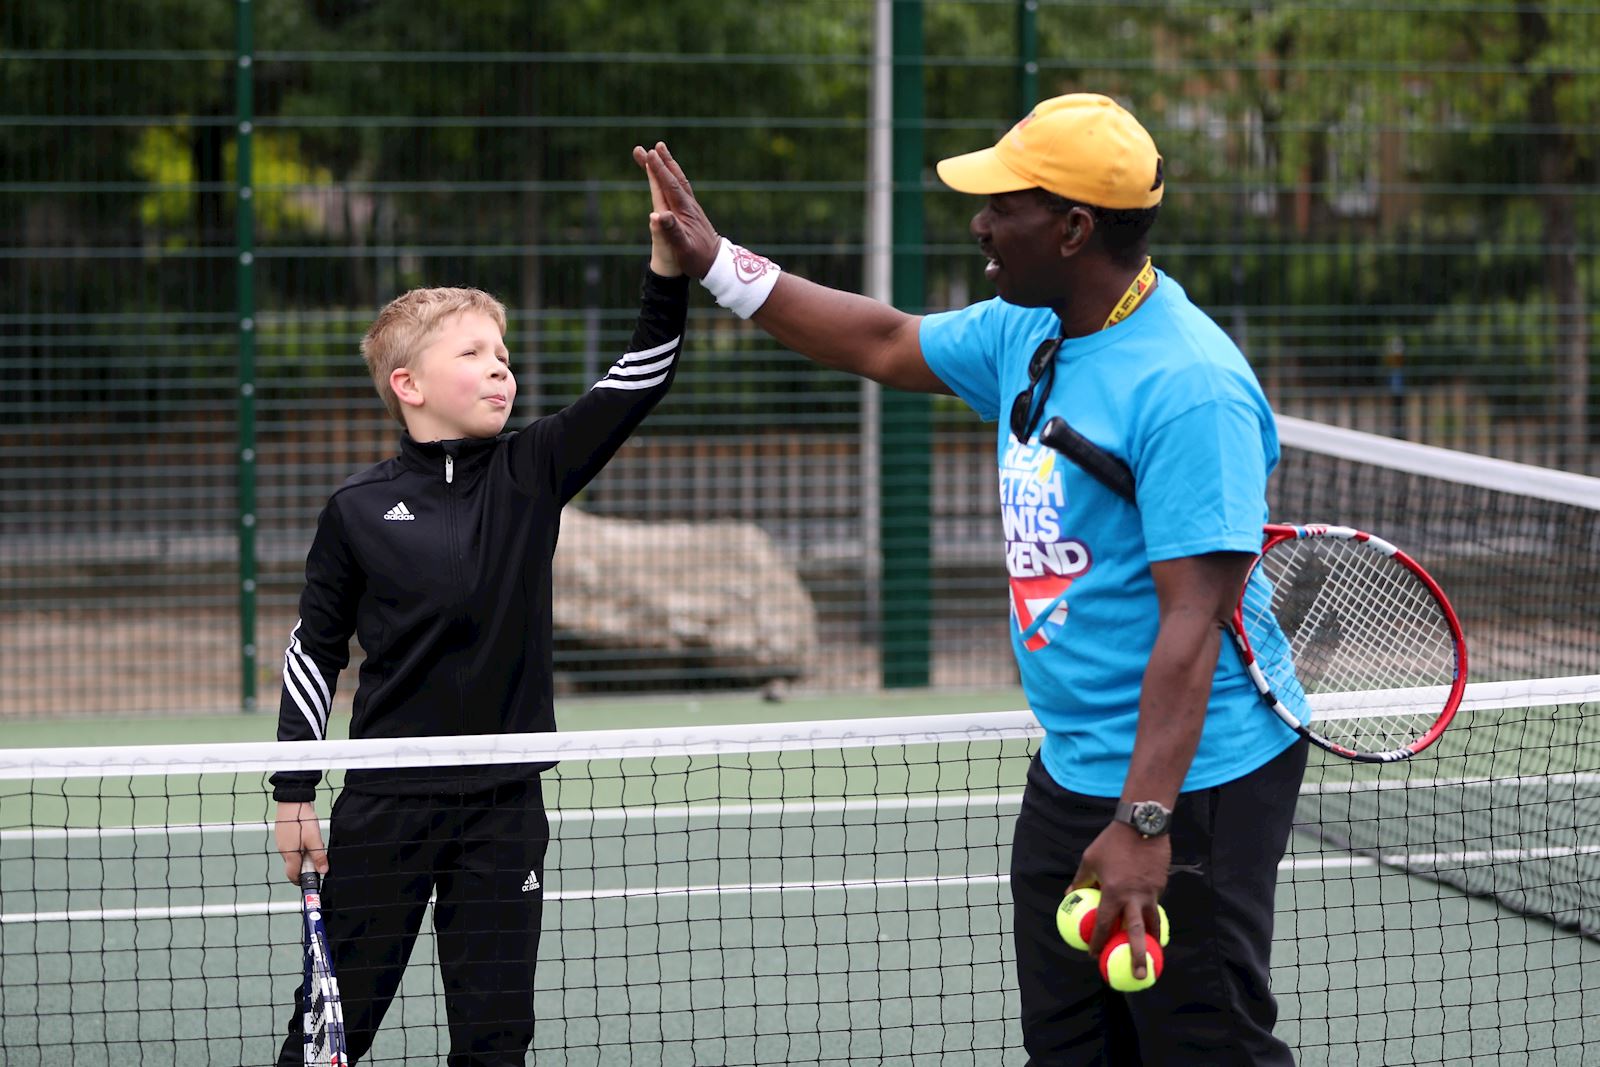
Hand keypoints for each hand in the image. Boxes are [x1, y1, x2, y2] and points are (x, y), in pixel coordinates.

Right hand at [274, 801, 326, 883]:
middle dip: (307, 865)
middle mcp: (283, 851)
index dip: (302, 881)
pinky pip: (293, 846)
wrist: (292, 801)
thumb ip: (318, 856)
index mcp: (290, 854)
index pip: (293, 876)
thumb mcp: (314, 839)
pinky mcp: (283, 836)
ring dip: (306, 854)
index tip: (313, 881)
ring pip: (295, 855)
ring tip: (315, 841)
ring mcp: (282, 843)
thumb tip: (323, 871)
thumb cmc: (302, 820)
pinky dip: (302, 846)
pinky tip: (308, 835)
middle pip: (295, 866)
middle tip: (319, 855)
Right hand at [631, 141, 721, 279]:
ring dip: (669, 166)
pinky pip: (681, 188)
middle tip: (653, 146)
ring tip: (661, 153)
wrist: (717, 263)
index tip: (649, 154)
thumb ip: (671, 231)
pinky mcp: (692, 212)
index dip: (659, 170)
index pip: (670, 186)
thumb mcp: (683, 248)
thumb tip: (656, 215)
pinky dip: (674, 177)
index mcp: (684, 211)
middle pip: (674, 179)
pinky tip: (671, 176)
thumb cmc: (698, 259)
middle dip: (663, 162)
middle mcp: (688, 205)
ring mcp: (691, 207)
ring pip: (679, 181)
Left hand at [1070, 821, 1170, 980]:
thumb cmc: (1111, 843)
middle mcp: (1134, 897)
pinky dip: (1153, 915)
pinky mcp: (1161, 886)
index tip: (1093, 956)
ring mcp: (1151, 893)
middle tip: (1137, 975)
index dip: (1098, 942)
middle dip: (1138, 957)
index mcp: (1114, 893)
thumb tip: (1070, 895)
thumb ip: (1081, 880)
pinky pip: (1155, 905)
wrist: (1142, 825)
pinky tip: (1151, 924)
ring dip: (1152, 941)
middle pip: (1137, 933)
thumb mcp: (1089, 860)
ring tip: (1154, 958)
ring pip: (1153, 922)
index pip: (1105, 925)